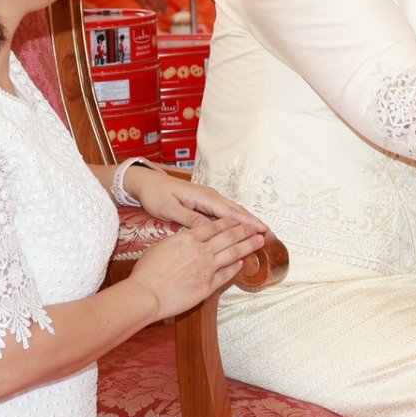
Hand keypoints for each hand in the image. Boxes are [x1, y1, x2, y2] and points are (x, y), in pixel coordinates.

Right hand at [126, 217, 269, 320]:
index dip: (229, 222)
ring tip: (259, 240)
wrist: (146, 294)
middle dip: (245, 230)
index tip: (239, 219)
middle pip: (229, 237)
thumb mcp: (161, 246)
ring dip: (248, 245)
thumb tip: (187, 239)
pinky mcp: (209, 285)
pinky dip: (236, 267)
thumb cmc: (147, 272)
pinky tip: (242, 262)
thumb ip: (179, 241)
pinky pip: (227, 273)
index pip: (214, 226)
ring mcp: (207, 268)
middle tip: (256, 226)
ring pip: (233, 253)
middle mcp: (201, 250)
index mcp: (188, 238)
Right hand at [127, 0, 169, 13]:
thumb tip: (158, 1)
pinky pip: (143, 2)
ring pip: (153, 0)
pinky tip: (149, 11)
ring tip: (159, 13)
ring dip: (157, 7)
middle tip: (165, 13)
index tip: (167, 9)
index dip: (165, 3)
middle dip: (163, 6)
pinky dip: (146, 7)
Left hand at [129, 168, 267, 234]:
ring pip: (232, 209)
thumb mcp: (170, 209)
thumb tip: (210, 228)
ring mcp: (208, 197)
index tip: (262, 230)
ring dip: (246, 219)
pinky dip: (236, 217)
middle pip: (236, 210)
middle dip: (253, 221)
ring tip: (259, 230)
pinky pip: (225, 210)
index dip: (247, 222)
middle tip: (268, 233)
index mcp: (203, 198)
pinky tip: (240, 225)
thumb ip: (190, 218)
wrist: (147, 183)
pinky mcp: (205, 200)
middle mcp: (210, 196)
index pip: (230, 213)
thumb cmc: (156, 195)